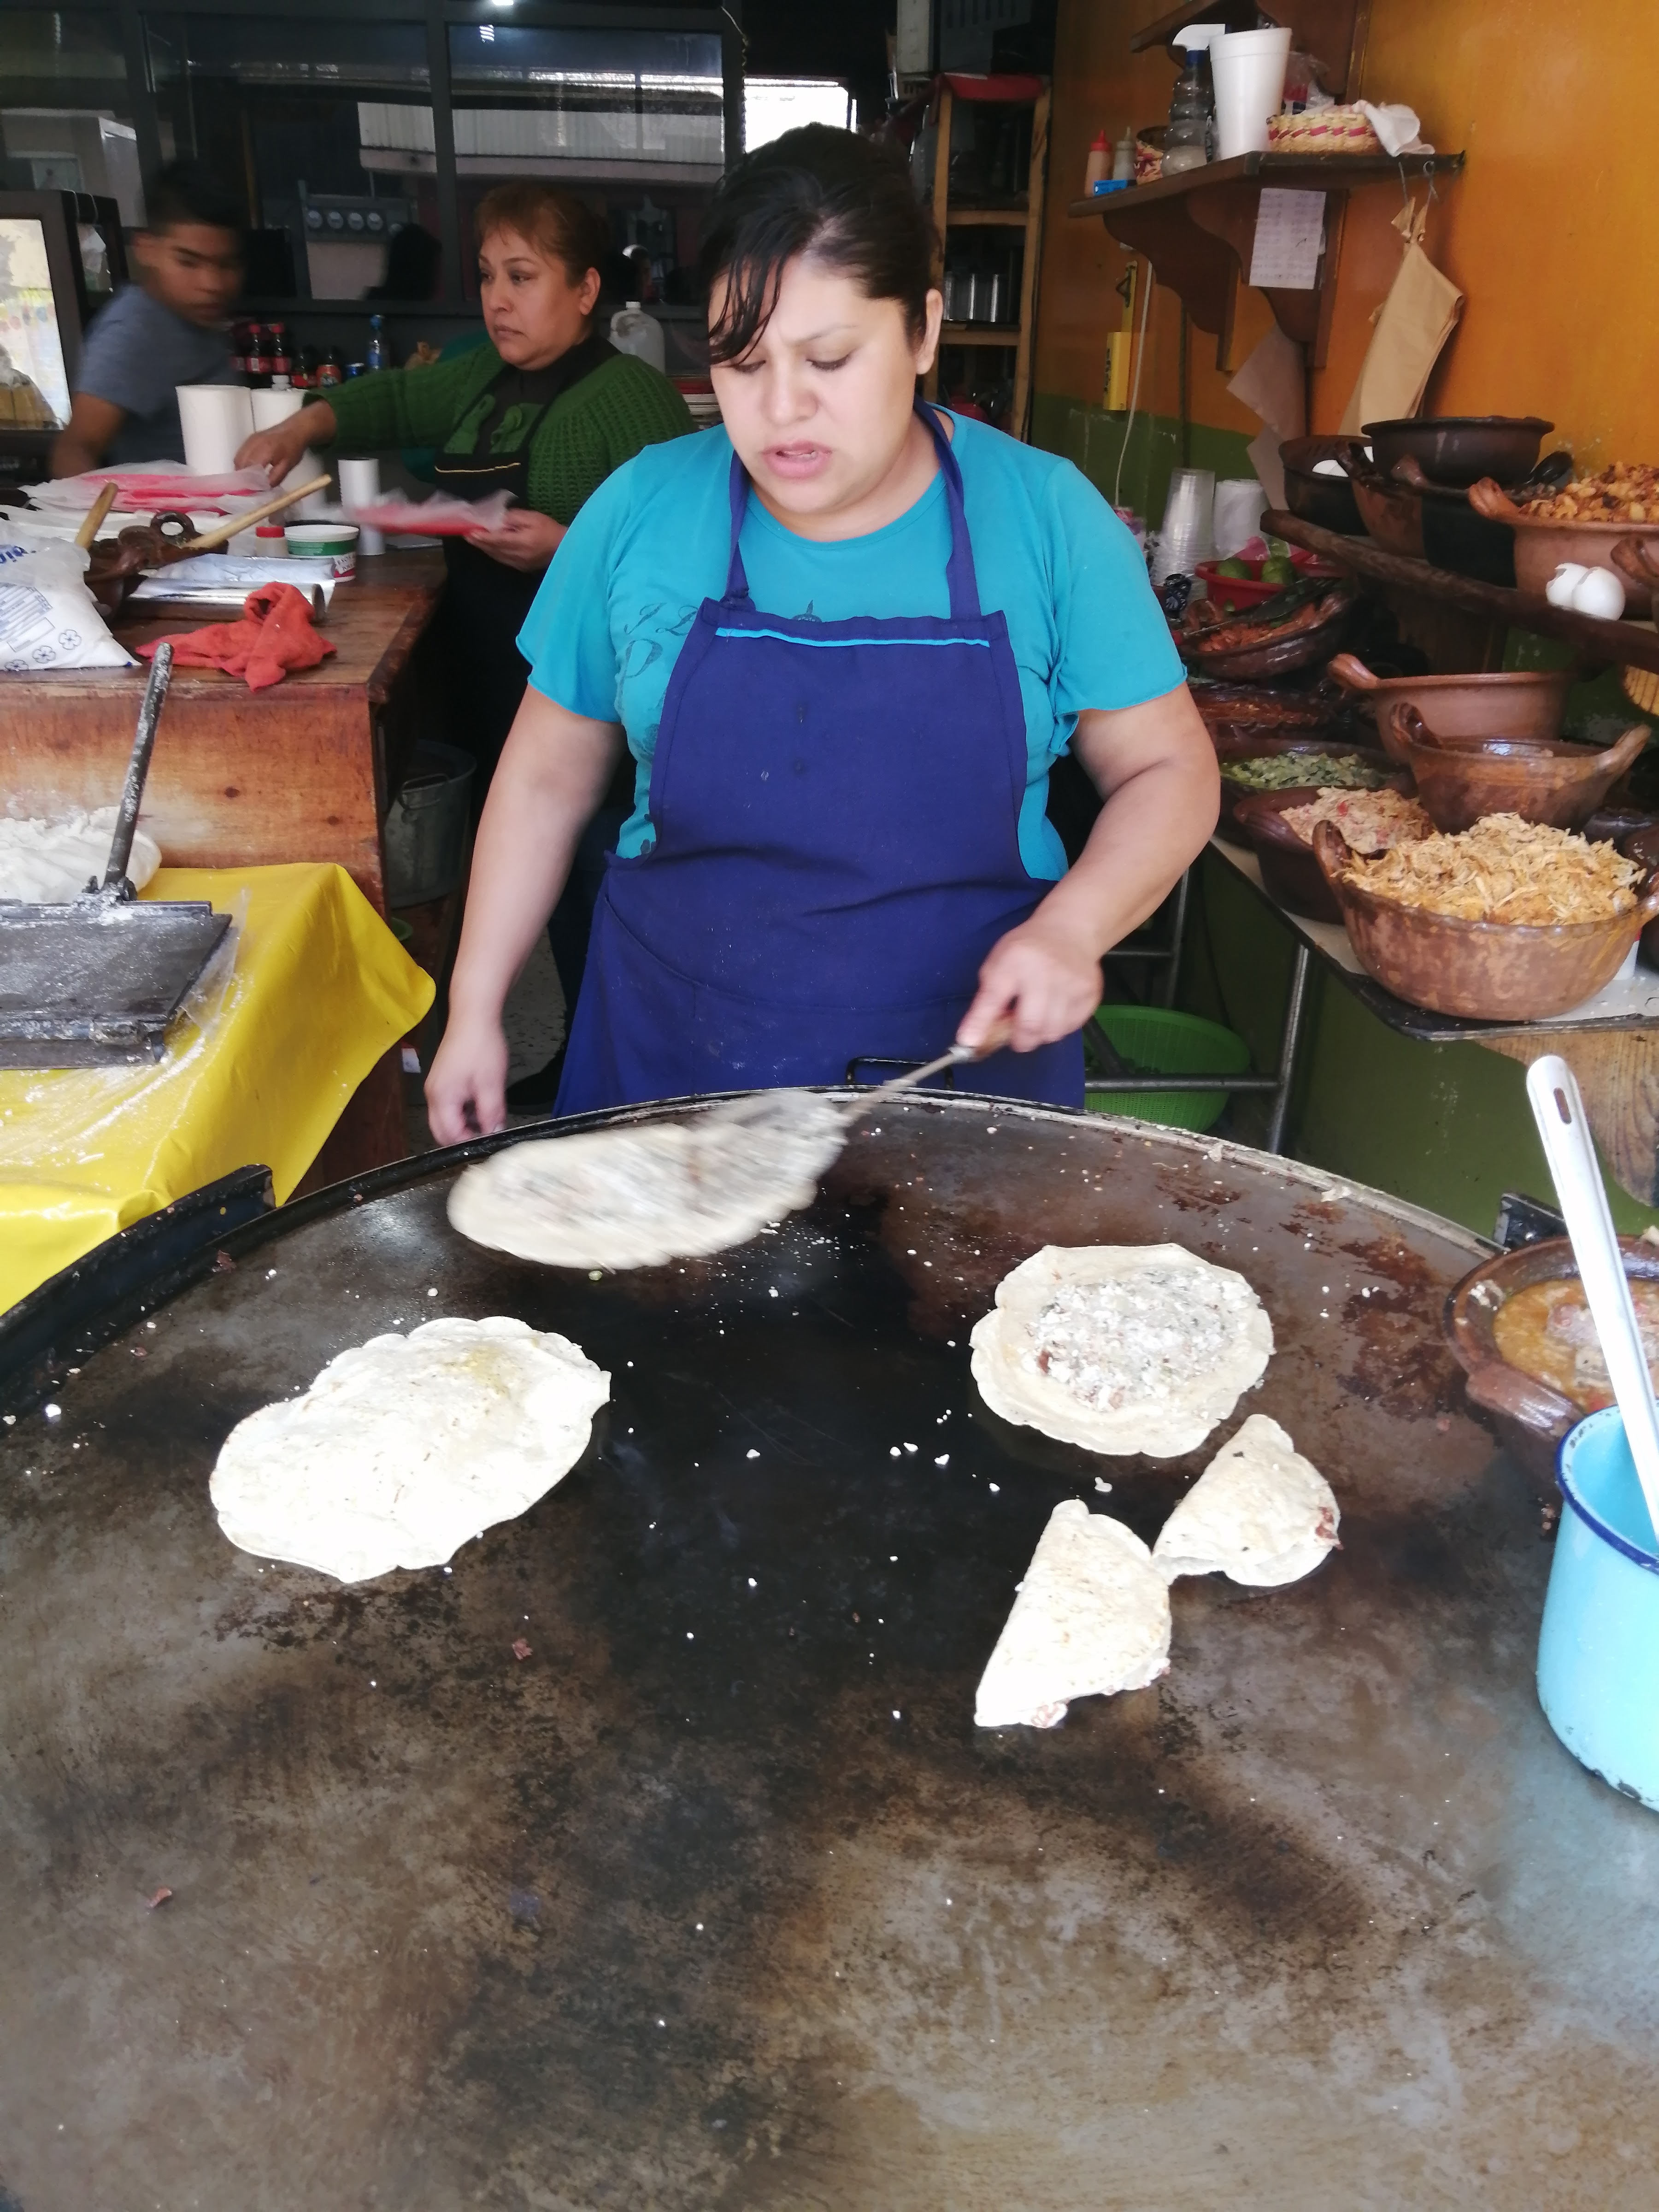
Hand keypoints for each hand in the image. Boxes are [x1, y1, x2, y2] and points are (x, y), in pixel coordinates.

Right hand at [235, 403, 330, 479]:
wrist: (295, 429)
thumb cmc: (293, 448)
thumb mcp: (287, 466)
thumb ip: (275, 478)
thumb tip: (263, 488)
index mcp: (264, 450)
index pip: (248, 468)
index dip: (247, 480)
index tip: (250, 490)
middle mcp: (254, 443)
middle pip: (240, 463)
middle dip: (242, 476)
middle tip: (248, 486)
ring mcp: (250, 439)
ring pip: (238, 457)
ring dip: (241, 469)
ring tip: (248, 479)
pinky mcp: (250, 438)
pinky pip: (241, 452)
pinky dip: (242, 461)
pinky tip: (249, 468)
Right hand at [425, 1010, 510, 1145]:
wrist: (472, 1015)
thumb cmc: (481, 1047)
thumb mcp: (491, 1084)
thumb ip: (491, 1114)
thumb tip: (493, 1135)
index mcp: (441, 1099)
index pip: (450, 1136)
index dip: (470, 1143)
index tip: (490, 1142)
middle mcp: (433, 1096)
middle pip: (442, 1131)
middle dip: (463, 1138)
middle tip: (487, 1134)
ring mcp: (436, 1087)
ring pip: (445, 1119)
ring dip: (464, 1125)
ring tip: (487, 1119)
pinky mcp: (442, 1080)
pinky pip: (448, 1106)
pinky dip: (463, 1112)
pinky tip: (481, 1105)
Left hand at [464, 509, 566, 570]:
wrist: (566, 548)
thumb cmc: (550, 529)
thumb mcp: (533, 517)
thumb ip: (513, 518)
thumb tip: (497, 520)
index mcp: (521, 542)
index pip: (496, 539)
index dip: (482, 536)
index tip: (469, 531)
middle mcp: (518, 556)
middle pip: (494, 549)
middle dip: (480, 542)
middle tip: (467, 535)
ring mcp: (520, 564)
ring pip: (497, 556)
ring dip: (485, 549)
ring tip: (475, 541)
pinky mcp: (522, 567)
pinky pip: (504, 560)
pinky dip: (494, 553)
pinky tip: (489, 548)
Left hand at [957, 916, 1102, 1054]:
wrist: (1069, 931)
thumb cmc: (1026, 951)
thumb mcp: (998, 964)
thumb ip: (987, 999)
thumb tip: (976, 1038)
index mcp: (1014, 961)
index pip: (993, 997)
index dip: (980, 1023)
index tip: (969, 1042)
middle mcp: (1044, 971)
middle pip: (1030, 1024)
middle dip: (1019, 1040)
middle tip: (1016, 1034)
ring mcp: (1071, 983)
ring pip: (1052, 1032)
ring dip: (1040, 1035)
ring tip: (1037, 1017)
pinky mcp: (1090, 993)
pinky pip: (1071, 1028)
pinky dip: (1059, 1028)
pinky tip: (1054, 1011)